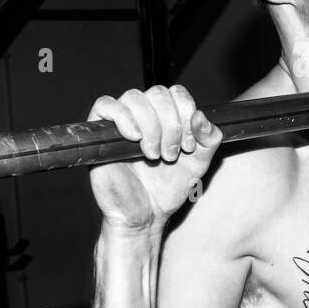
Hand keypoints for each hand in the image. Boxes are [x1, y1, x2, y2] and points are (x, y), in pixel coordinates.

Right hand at [87, 84, 223, 234]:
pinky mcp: (99, 133)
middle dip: (171, 124)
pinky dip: (123, 117)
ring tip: (154, 155)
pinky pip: (104, 105)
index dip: (186, 112)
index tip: (189, 144)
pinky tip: (135, 138)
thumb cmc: (168, 188)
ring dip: (151, 126)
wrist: (147, 215)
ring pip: (133, 97)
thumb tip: (201, 116)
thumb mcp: (199, 162)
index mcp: (165, 116)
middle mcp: (143, 114)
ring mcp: (120, 122)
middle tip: (172, 155)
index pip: (176, 93)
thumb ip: (209, 138)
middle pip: (157, 93)